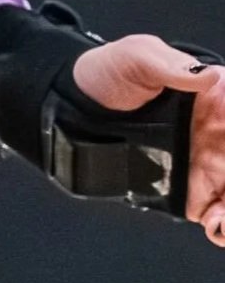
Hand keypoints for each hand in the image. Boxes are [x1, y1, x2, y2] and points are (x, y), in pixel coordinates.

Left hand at [72, 34, 224, 239]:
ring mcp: (207, 165)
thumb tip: (210, 74)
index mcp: (214, 94)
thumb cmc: (107, 74)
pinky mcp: (191, 193)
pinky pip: (219, 215)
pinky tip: (217, 226)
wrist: (72, 113)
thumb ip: (171, 65)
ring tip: (223, 216)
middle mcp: (219, 131)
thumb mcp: (136, 56)